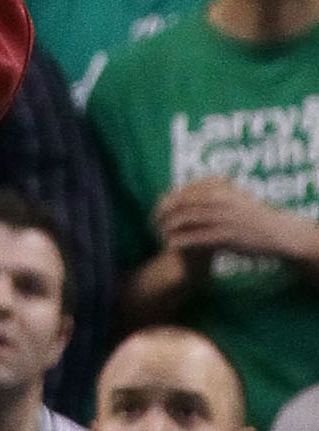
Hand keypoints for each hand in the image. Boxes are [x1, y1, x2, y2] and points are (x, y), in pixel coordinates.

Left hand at [153, 177, 315, 264]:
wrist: (278, 233)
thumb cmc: (256, 215)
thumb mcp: (236, 195)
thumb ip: (217, 188)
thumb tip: (198, 185)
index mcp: (218, 188)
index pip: (183, 191)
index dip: (166, 200)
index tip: (156, 208)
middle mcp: (217, 200)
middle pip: (179, 205)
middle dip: (162, 214)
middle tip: (152, 223)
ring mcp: (220, 218)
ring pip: (184, 221)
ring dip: (168, 228)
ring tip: (159, 236)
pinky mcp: (225, 236)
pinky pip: (196, 238)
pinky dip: (180, 241)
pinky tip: (170, 246)